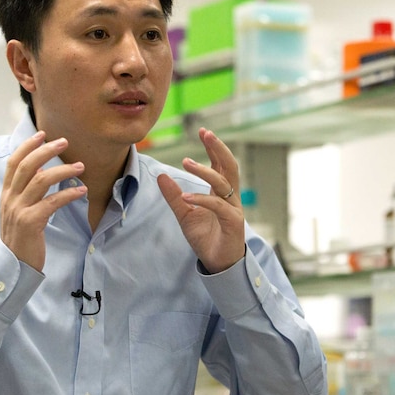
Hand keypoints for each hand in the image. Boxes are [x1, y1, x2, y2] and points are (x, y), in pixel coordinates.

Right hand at [0, 131, 86, 270]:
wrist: (14, 265)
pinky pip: (52, 202)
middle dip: (46, 150)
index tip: (42, 134)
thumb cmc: (21, 237)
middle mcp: (10, 199)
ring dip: (63, 170)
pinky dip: (68, 194)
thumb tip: (40, 169)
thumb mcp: (18, 210)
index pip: (13, 163)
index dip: (27, 146)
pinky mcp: (31, 222)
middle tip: (64, 142)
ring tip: (80, 166)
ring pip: (40, 180)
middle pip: (27, 166)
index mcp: (6, 194)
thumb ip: (26, 190)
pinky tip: (82, 191)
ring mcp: (19, 210)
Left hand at [157, 128, 244, 273]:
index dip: (214, 147)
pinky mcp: (233, 222)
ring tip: (186, 162)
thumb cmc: (206, 237)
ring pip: (223, 183)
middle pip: (229, 166)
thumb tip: (161, 176)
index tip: (203, 131)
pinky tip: (186, 196)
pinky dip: (202, 199)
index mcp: (222, 192)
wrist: (218, 262)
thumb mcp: (185, 214)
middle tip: (206, 133)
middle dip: (219, 148)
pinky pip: (218, 206)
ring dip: (205, 171)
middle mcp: (231, 197)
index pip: (221, 164)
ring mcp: (234, 208)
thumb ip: (174, 196)